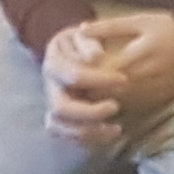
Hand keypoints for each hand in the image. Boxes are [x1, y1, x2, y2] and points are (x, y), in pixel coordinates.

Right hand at [40, 23, 124, 141]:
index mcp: (54, 62)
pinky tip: (110, 134)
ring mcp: (53, 104)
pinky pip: (66, 136)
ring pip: (60, 127)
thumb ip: (91, 42)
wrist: (78, 52)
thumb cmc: (87, 42)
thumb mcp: (88, 34)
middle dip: (90, 112)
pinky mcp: (60, 119)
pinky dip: (87, 139)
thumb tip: (96, 57)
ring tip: (117, 129)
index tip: (124, 80)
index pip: (74, 75)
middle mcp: (49, 86)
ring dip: (88, 131)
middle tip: (116, 107)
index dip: (99, 79)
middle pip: (60, 108)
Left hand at [76, 9, 173, 119]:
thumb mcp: (140, 20)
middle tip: (73, 87)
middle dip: (88, 91)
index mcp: (135, 56)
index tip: (71, 71)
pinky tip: (109, 100)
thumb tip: (81, 30)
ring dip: (101, 102)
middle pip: (106, 93)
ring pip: (118, 105)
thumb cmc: (171, 29)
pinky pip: (133, 109)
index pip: (99, 73)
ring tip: (87, 94)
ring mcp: (152, 93)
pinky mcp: (159, 101)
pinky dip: (118, 106)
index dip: (82, 75)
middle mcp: (144, 79)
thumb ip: (109, 27)